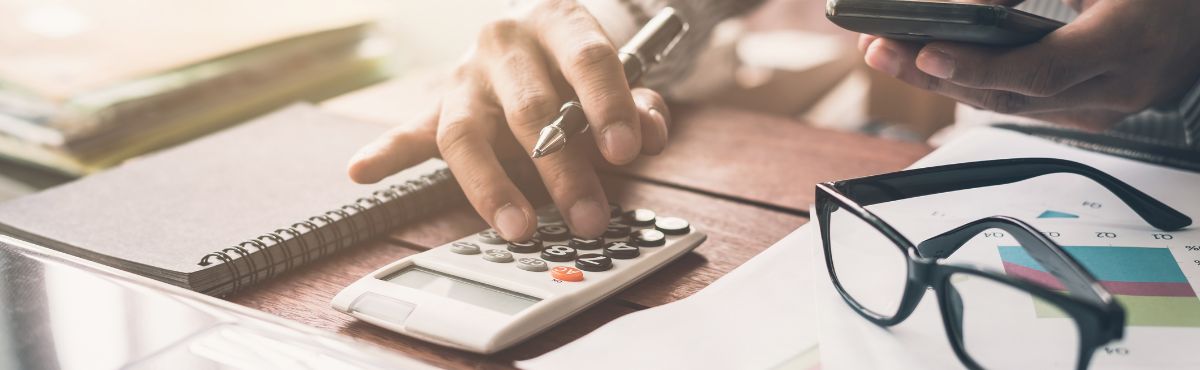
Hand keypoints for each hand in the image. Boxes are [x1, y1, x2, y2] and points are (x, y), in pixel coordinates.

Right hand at [347, 0, 669, 239]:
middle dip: (562, 168)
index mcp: (557, 23)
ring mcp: (465, 76)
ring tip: (518, 226)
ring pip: (467, 132)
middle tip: (588, 215)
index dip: (608, 105)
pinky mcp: (438, 106)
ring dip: (493, 186)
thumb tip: (648, 136)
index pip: (586, 60)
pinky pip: (410, 131)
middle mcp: (505, 42)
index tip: (626, 151)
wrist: (534, 36)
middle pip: (530, 107)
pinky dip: (387, 153)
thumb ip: (640, 106)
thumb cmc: (577, 67)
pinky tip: (362, 170)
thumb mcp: (619, 77)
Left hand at [859, 0, 1199, 130]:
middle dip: (935, 76)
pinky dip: (976, 85)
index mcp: (1130, 41)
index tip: (925, 51)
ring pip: (1011, 107)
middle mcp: (1119, 87)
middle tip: (880, 50)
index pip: (1042, 69)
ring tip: (889, 54)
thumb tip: (972, 4)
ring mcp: (1106, 107)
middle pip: (1011, 96)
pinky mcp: (1093, 112)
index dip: (978, 65)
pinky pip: (1025, 106)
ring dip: (944, 83)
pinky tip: (932, 67)